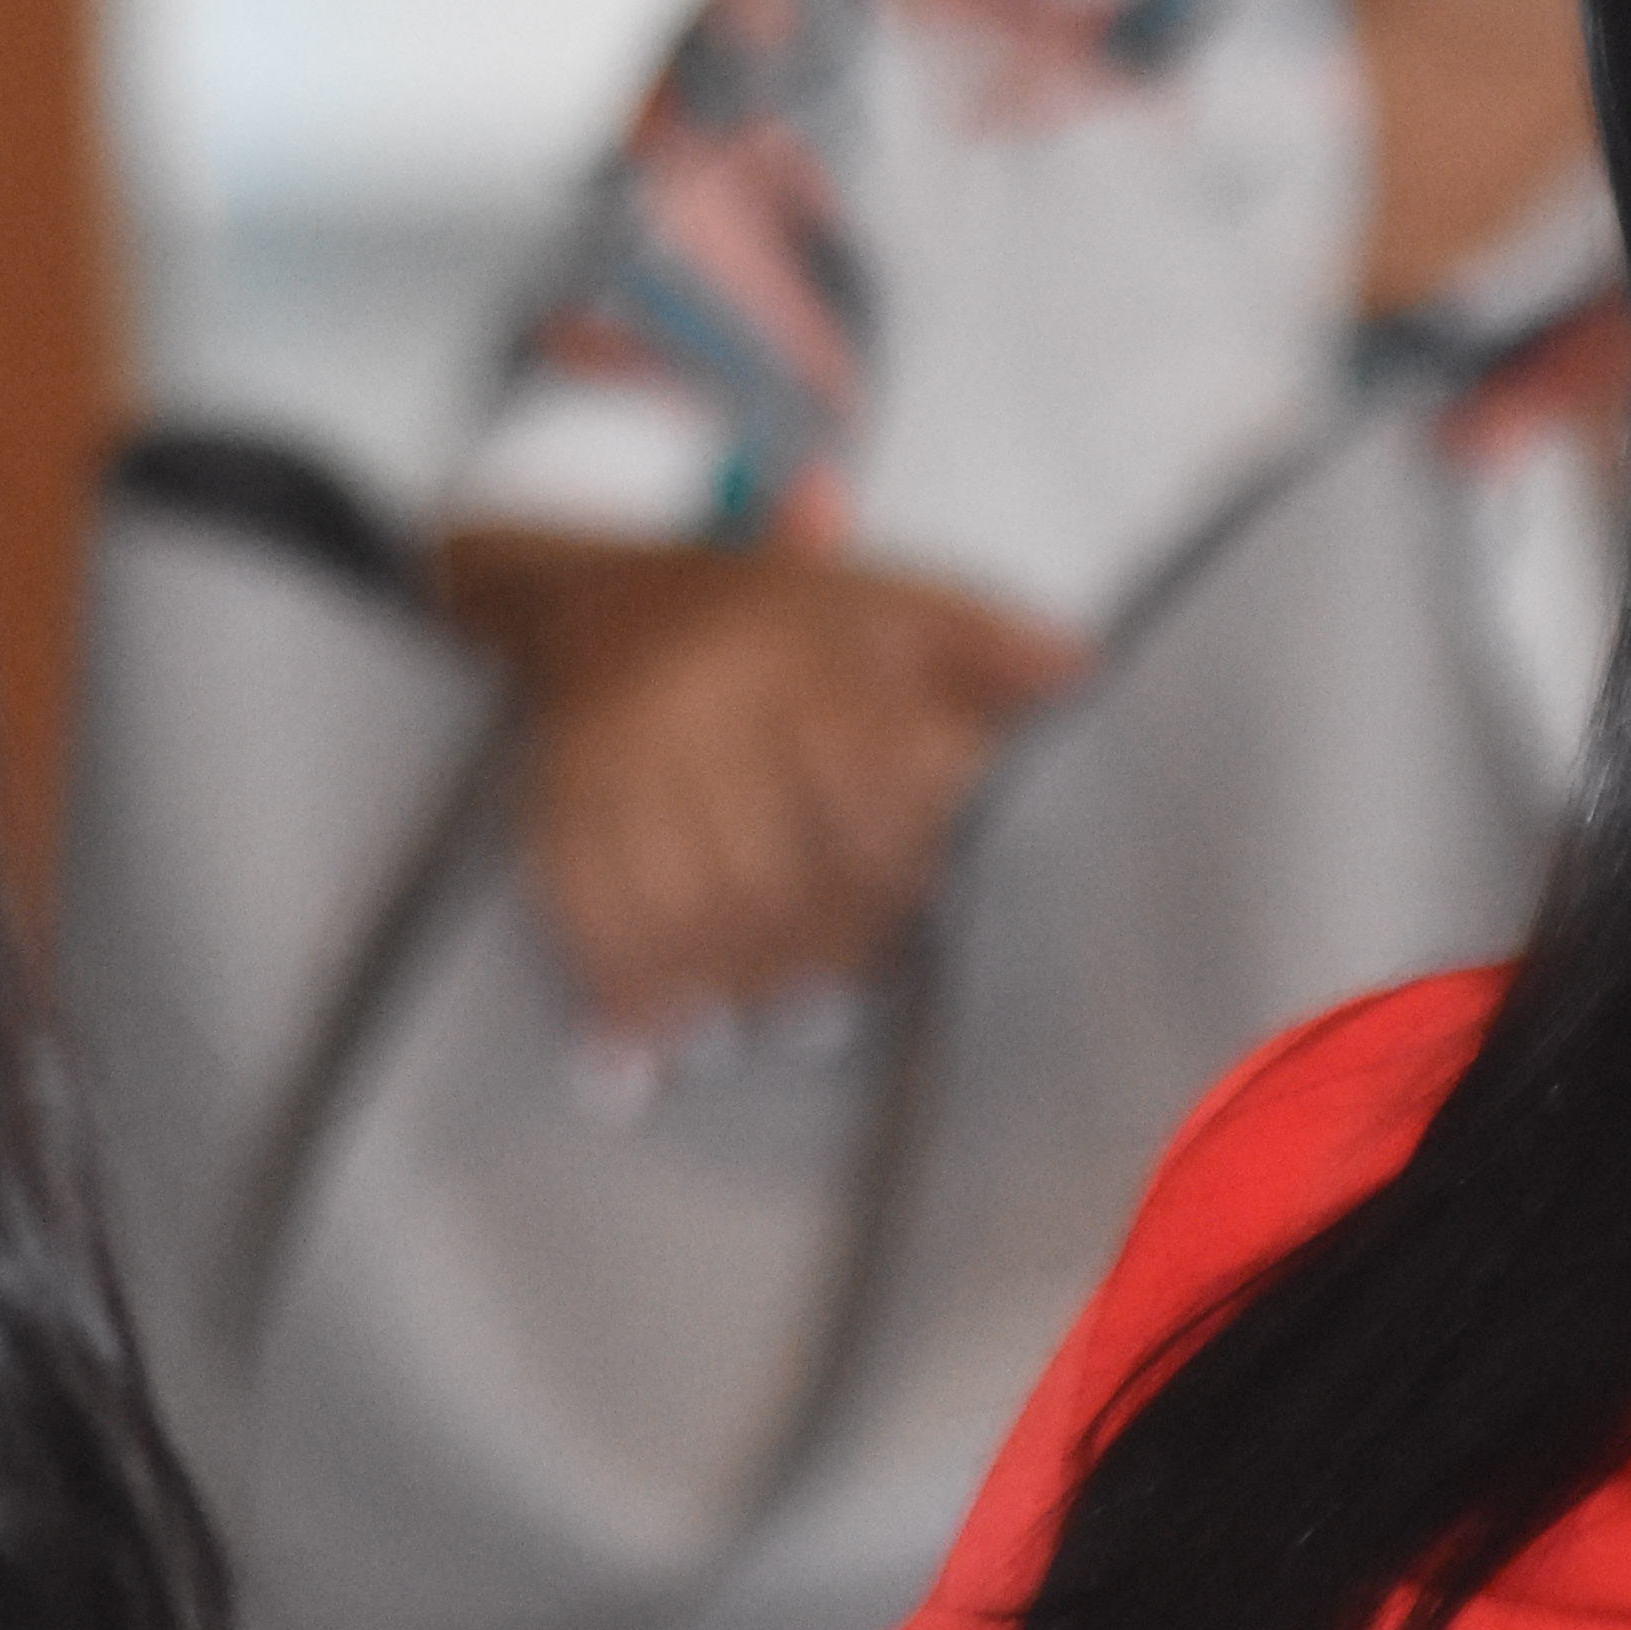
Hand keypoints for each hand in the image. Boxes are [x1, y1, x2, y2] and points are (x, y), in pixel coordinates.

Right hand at [436, 529, 1089, 1034]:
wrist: (583, 596)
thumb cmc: (763, 616)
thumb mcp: (884, 597)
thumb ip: (986, 638)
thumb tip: (1081, 670)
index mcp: (798, 640)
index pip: (869, 776)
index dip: (892, 862)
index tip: (905, 907)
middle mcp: (706, 692)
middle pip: (770, 857)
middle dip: (808, 943)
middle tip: (830, 1002)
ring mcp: (621, 745)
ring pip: (679, 894)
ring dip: (719, 978)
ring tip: (752, 1021)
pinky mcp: (548, 789)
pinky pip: (582, 899)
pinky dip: (618, 977)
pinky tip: (647, 1034)